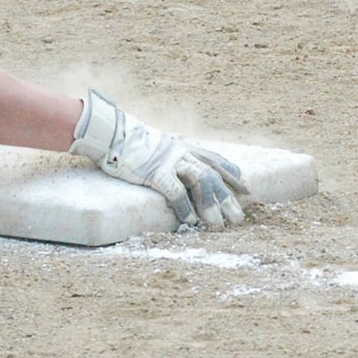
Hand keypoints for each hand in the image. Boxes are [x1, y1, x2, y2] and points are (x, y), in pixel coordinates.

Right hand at [69, 89, 249, 227]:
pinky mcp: (155, 172)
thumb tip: (175, 153)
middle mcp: (182, 153)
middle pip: (212, 175)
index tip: (246, 188)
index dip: (232, 175)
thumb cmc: (129, 140)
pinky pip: (176, 192)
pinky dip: (185, 208)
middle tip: (238, 217)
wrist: (111, 133)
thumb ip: (169, 149)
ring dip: (210, 204)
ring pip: (200, 182)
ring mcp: (170, 162)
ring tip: (218, 224)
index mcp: (183, 146)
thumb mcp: (157, 142)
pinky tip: (190, 221)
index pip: (214, 160)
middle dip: (227, 197)